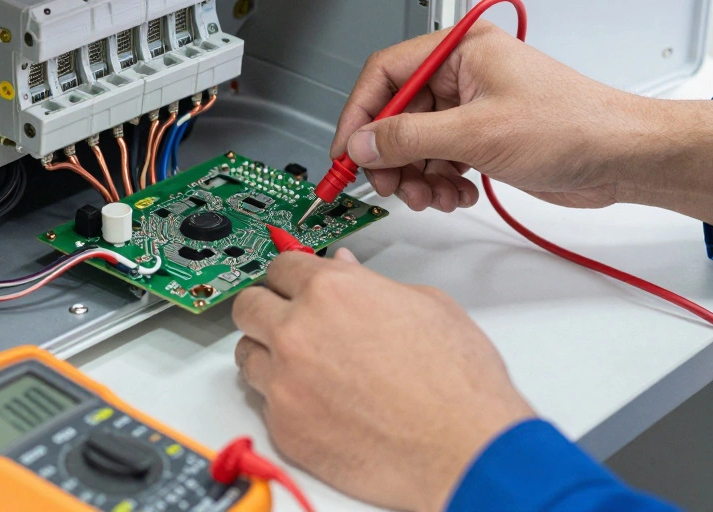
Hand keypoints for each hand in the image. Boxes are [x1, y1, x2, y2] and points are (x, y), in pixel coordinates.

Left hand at [232, 249, 534, 511]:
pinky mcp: (285, 428)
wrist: (464, 447)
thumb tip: (346, 270)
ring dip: (268, 354)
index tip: (291, 283)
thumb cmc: (457, 381)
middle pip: (248, 306)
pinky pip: (265, 403)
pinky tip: (319, 402)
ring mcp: (286, 383)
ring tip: (305, 365)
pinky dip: (284, 399)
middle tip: (287, 319)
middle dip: (266, 308)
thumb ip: (370, 283)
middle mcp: (298, 332)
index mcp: (332, 291)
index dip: (290, 275)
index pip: (280, 266)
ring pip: (247, 356)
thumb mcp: (425, 305)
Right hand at [334, 22, 712, 224]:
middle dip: (392, 155)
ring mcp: (474, 106)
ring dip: (419, 176)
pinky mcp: (484, 136)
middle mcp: (463, 73)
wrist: (620, 157)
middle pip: (397, 113)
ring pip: (417, 143)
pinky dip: (441, 181)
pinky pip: (441, 159)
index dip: (359, 113)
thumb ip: (410, 139)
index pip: (385, 73)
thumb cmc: (573, 126)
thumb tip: (363, 144)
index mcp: (460, 49)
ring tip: (434, 195)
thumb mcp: (477, 133)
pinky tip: (460, 193)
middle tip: (390, 185)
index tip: (346, 152)